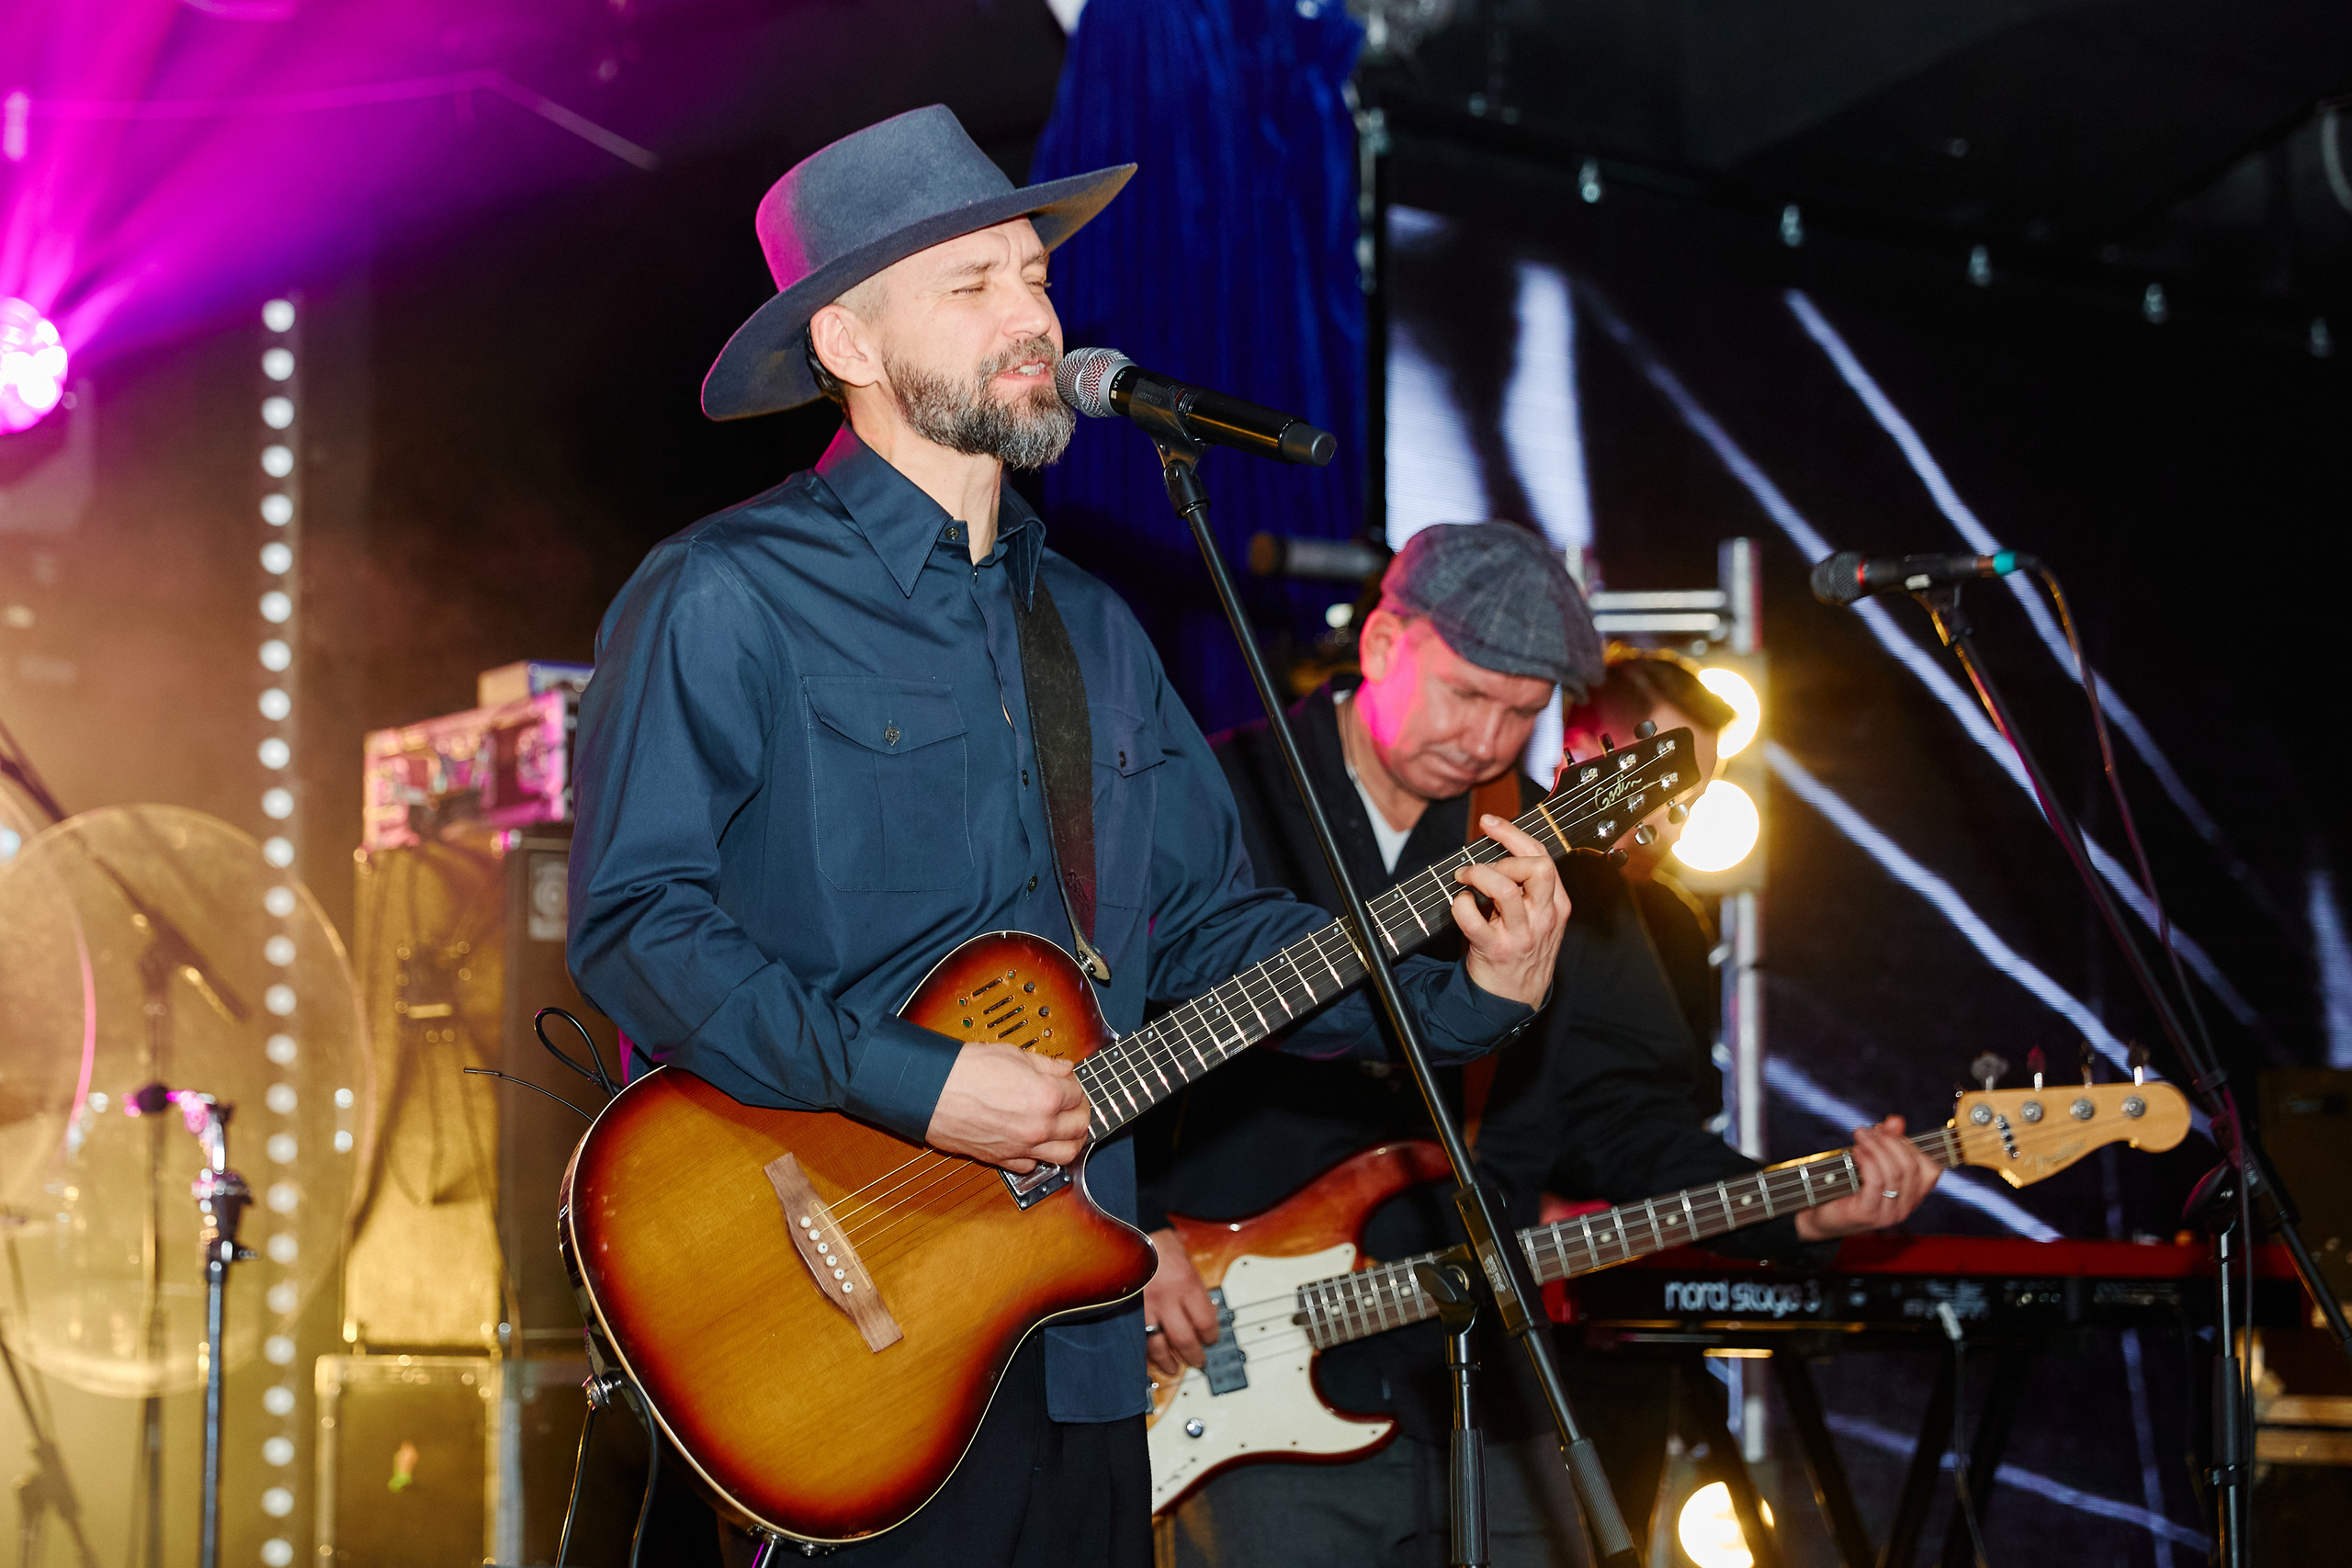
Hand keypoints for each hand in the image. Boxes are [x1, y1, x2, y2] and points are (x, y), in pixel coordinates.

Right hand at [924, 1041, 1090, 1172]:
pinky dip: (1038, 1157)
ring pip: (1065, 1154)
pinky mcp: (1003, 1160)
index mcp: (1046, 1096)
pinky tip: (1034, 1142)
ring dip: (1071, 1141)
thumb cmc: (965, 1071)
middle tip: (1073, 1105)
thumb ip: (1045, 1065)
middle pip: (1079, 1126)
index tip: (1068, 1082)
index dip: (1074, 1085)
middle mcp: (1039, 1126)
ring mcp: (1022, 1147)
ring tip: (1065, 1129)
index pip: (1078, 1094)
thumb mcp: (1012, 1055)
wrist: (931, 1092)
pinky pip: (1032, 1166)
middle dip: (1080, 1113)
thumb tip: (1064, 1068)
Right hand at [1141, 1228, 1220, 1378]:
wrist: (1130, 1233)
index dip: (1211, 1335)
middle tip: (1199, 1361)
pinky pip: (1138, 1337)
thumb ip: (1195, 1288)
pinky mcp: (1128, 1309)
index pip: (1205, 1322)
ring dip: (1168, 1361)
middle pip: (1185, 1339)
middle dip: (1194, 1355)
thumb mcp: (1186, 1260)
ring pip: (1158, 1345)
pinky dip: (1145, 1352)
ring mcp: (1145, 1306)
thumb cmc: (1159, 1243)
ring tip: (1173, 1368)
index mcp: (1186, 1283)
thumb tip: (1205, 1313)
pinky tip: (1151, 1358)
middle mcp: (1166, 1298)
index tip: (1212, 1340)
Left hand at [1452, 815, 1572, 1007]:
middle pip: (1536, 868)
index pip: (1542, 857)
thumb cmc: (1522, 949)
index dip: (1513, 834)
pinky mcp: (1496, 950)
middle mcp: (1543, 917)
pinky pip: (1473, 920)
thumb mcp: (1538, 916)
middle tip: (1480, 865)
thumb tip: (1497, 848)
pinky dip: (1460, 905)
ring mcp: (1521, 935)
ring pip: (1505, 890)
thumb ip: (1528, 887)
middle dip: (1504, 856)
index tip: (1489, 823)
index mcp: (1556, 904)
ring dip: (1479, 875)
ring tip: (1465, 879)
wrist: (1515, 998)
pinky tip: (1460, 905)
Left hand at [1795, 1116, 1943, 1241]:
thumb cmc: (1846, 1186)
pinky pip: (1876, 1182)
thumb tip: (1896, 1120)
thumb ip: (1887, 1142)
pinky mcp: (1869, 1214)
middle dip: (1890, 1141)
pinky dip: (1867, 1161)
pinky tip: (1856, 1151)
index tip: (1887, 1131)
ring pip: (1894, 1173)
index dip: (1911, 1145)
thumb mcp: (1869, 1161)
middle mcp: (1906, 1207)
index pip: (1930, 1169)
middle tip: (1867, 1130)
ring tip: (1860, 1136)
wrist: (1820, 1216)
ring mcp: (1889, 1214)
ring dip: (1876, 1147)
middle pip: (1910, 1167)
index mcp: (1913, 1196)